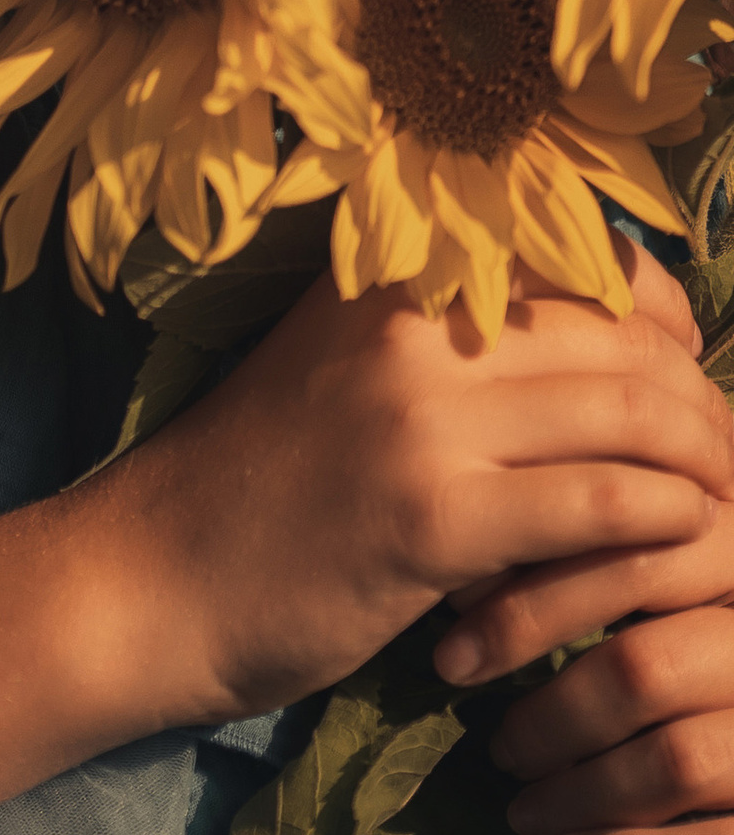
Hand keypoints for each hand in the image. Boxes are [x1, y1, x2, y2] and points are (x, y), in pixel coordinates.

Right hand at [112, 247, 733, 728]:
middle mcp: (415, 323)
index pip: (587, 261)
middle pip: (628, 337)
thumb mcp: (349, 364)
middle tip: (728, 460)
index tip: (688, 374)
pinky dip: (662, 531)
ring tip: (721, 512)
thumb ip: (455, 336)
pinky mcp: (432, 518)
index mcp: (398, 273)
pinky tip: (673, 554)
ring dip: (708, 470)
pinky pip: (601, 508)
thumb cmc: (263, 476)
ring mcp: (421, 417)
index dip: (666, 315)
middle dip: (706, 402)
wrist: (157, 573)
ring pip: (634, 415)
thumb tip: (613, 330)